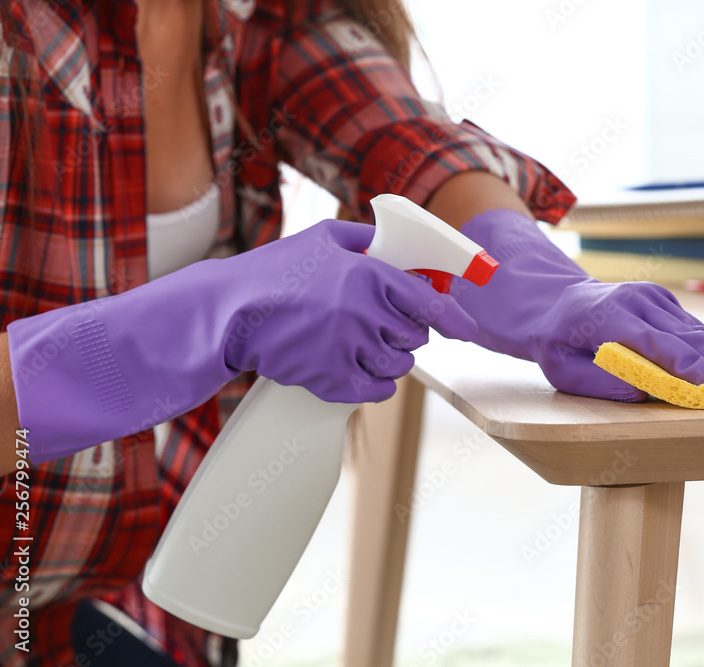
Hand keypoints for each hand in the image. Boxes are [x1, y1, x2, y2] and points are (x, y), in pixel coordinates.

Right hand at [7, 219, 475, 462]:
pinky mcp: (331, 379)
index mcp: (368, 276)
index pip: (429, 301)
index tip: (464, 326)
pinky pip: (376, 390)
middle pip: (415, 335)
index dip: (454, 316)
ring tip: (358, 341)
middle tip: (380, 322)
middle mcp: (364, 313)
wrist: (228, 314)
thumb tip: (401, 243)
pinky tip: (355, 367)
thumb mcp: (323, 239)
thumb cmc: (274, 272)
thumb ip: (367, 240)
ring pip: (398, 364)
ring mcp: (348, 349)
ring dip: (387, 355)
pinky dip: (374, 382)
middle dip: (405, 330)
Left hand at [449, 209, 703, 401]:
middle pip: (690, 340)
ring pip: (698, 332)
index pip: (662, 347)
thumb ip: (601, 383)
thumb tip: (645, 394)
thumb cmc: (554, 342)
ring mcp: (653, 297)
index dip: (695, 371)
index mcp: (611, 317)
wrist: (550, 301)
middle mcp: (638, 301)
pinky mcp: (661, 300)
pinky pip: (694, 328)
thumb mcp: (562, 369)